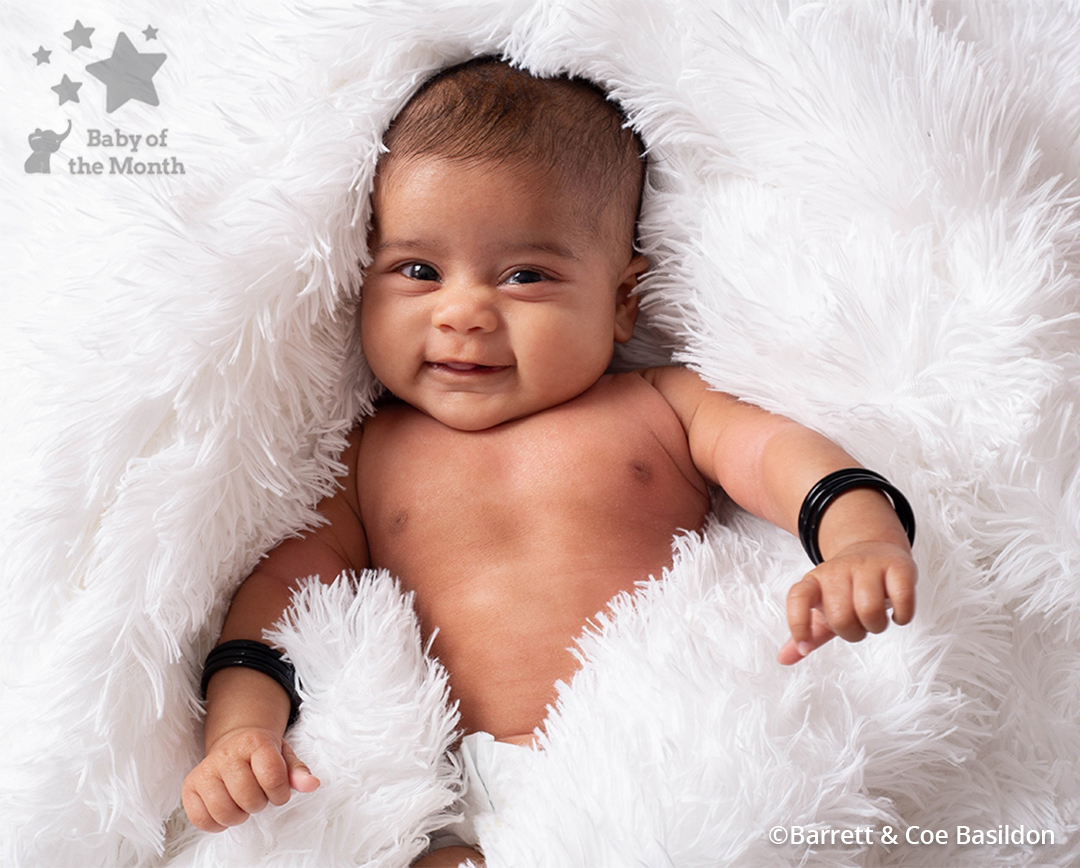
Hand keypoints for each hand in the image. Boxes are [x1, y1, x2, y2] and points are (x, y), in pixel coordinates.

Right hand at [182, 726, 319, 831]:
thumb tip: (312, 784)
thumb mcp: (284, 757)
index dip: (280, 792)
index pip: (272, 776)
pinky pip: (201, 820)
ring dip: (240, 815)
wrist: (234, 744)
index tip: (278, 791)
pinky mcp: (189, 786)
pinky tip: (226, 808)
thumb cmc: (262, 755)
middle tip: (258, 794)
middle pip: (249, 798)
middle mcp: (227, 753)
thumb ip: (298, 772)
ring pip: (225, 812)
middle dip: (260, 803)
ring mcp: (205, 770)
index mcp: (255, 742)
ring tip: (243, 802)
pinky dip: (217, 824)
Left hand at [778, 541, 915, 664]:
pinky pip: (901, 598)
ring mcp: (867, 565)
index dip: (798, 625)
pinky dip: (902, 616)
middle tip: (859, 624)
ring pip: (869, 609)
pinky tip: (897, 615)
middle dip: (853, 632)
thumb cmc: (848, 589)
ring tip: (876, 619)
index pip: (798, 598)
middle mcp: (838, 570)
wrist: (873, 550)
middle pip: (840, 616)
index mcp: (815, 581)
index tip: (805, 647)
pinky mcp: (897, 565)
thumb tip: (784, 659)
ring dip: (876, 626)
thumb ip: (809, 633)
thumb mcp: (825, 609)